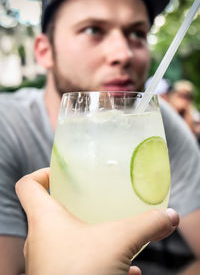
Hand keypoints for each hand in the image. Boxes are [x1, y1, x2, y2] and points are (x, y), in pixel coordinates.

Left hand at [16, 168, 178, 274]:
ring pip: (63, 239)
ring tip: (110, 234)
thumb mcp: (120, 241)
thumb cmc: (82, 273)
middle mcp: (40, 239)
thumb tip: (169, 216)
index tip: (61, 174)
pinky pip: (75, 263)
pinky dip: (96, 260)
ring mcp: (46, 262)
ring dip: (86, 234)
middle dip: (71, 203)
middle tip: (89, 198)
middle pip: (46, 210)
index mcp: (45, 219)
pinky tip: (125, 270)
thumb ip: (146, 224)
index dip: (41, 174)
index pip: (27, 186)